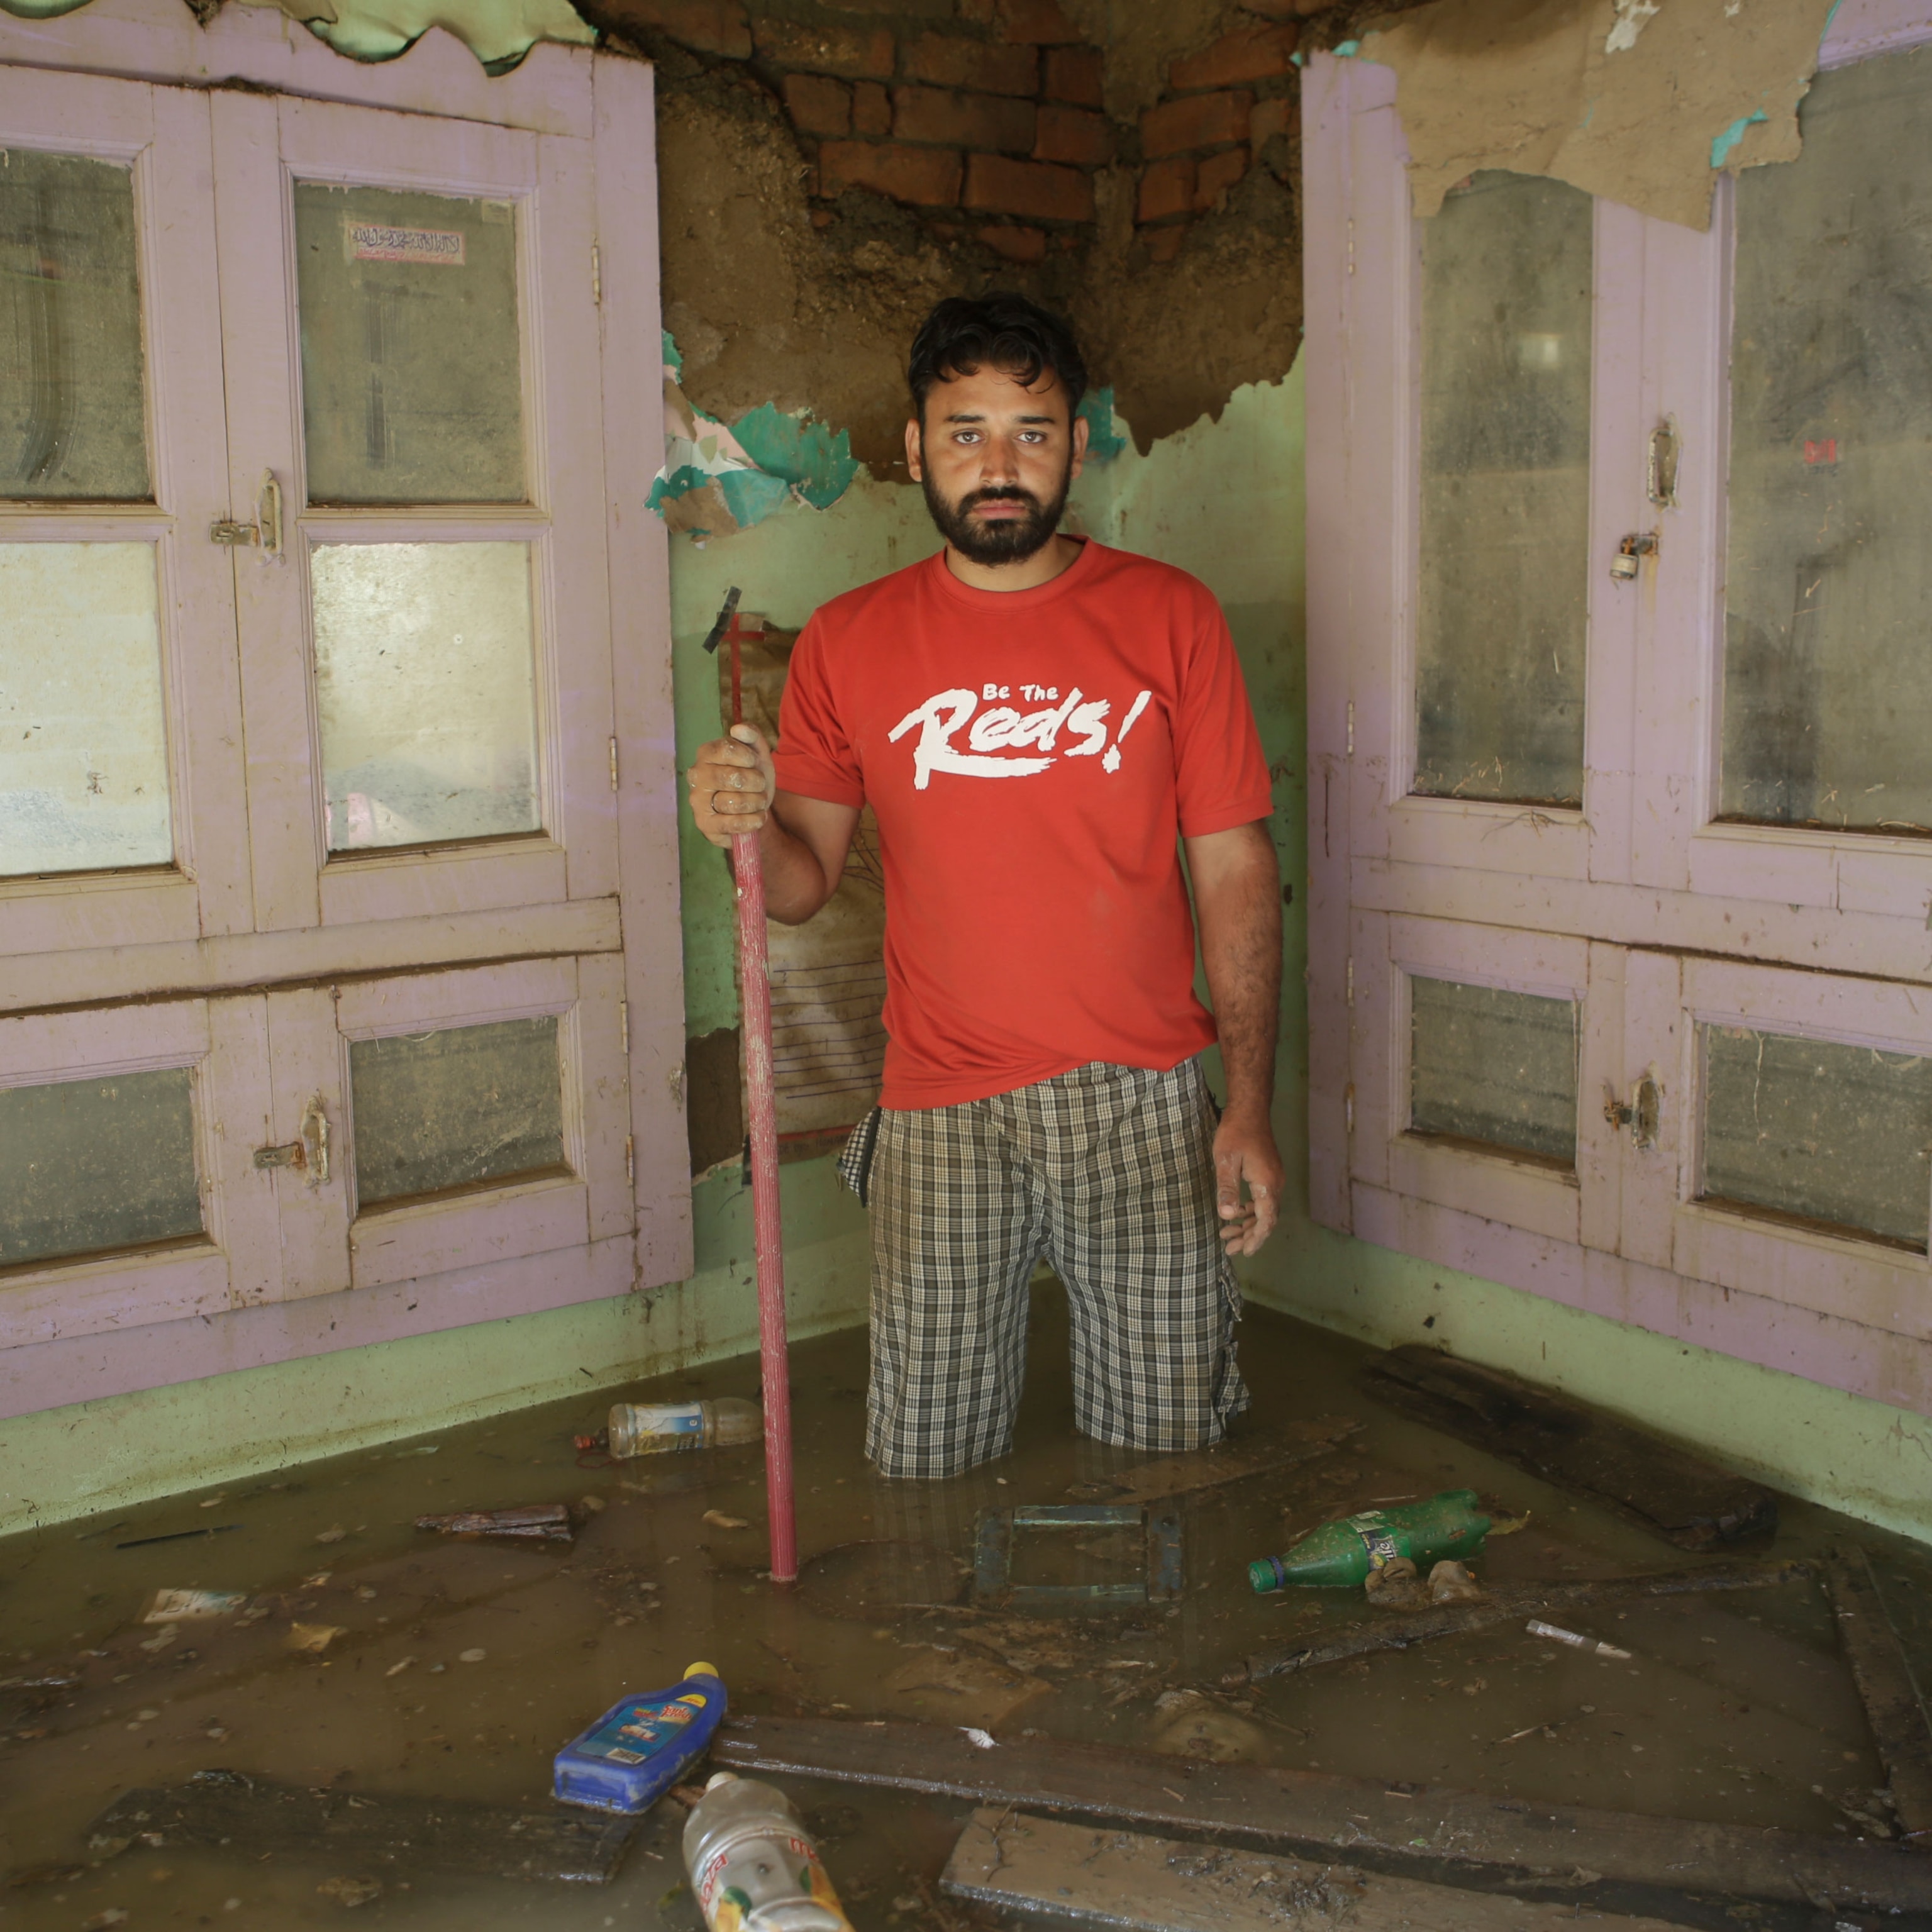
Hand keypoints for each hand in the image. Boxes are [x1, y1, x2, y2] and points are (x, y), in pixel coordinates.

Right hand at [688, 724, 774, 848]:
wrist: (752, 808)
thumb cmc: (752, 776)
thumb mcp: (757, 753)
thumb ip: (751, 735)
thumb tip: (738, 728)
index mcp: (706, 753)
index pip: (728, 749)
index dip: (749, 757)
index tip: (754, 763)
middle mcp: (697, 775)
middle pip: (734, 778)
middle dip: (756, 782)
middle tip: (760, 785)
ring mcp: (698, 801)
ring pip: (734, 803)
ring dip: (756, 803)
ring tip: (759, 802)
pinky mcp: (704, 824)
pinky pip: (731, 824)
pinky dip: (751, 821)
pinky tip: (758, 817)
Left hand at [1213, 1106, 1283, 1256]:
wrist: (1249, 1110)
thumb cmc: (1235, 1133)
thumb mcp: (1226, 1161)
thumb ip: (1228, 1189)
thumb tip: (1227, 1216)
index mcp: (1267, 1184)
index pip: (1266, 1220)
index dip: (1256, 1238)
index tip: (1245, 1251)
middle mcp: (1275, 1183)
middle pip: (1267, 1219)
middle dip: (1250, 1236)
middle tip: (1231, 1249)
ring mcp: (1274, 1178)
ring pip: (1264, 1210)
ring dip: (1248, 1225)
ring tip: (1228, 1236)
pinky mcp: (1268, 1173)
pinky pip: (1262, 1200)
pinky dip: (1250, 1211)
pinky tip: (1236, 1214)